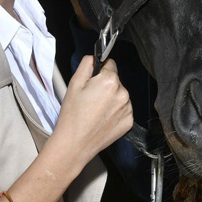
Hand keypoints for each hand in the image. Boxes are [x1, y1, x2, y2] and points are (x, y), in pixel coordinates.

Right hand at [49, 56, 132, 170]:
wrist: (75, 144)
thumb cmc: (73, 116)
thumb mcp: (74, 84)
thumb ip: (87, 64)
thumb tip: (95, 57)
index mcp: (110, 81)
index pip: (110, 64)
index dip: (99, 71)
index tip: (92, 81)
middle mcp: (123, 93)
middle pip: (116, 81)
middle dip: (105, 85)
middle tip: (90, 98)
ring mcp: (127, 109)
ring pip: (120, 95)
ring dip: (111, 99)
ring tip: (95, 110)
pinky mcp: (129, 121)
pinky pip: (123, 109)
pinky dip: (115, 112)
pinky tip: (102, 118)